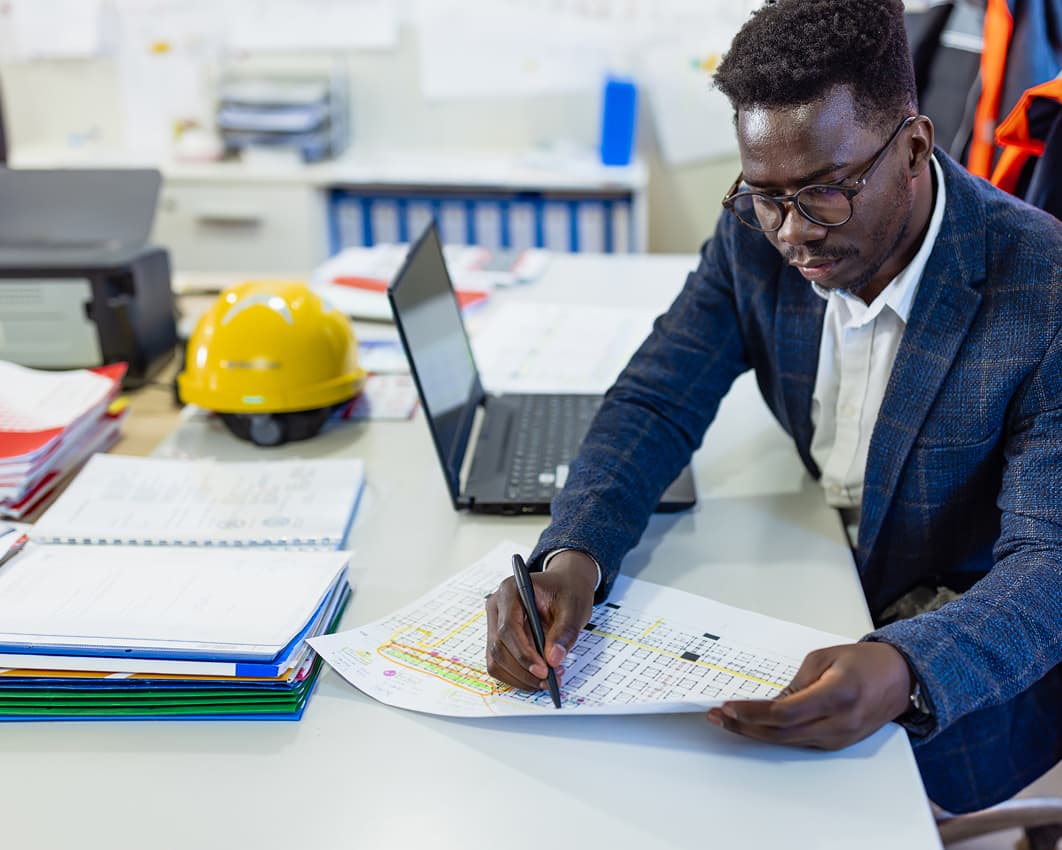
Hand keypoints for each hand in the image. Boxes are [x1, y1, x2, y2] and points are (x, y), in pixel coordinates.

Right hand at [485, 551, 597, 690]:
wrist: (564, 584)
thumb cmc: (567, 590)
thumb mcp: (574, 606)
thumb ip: (565, 631)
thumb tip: (553, 659)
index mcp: (511, 590)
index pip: (508, 627)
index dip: (524, 653)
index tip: (543, 670)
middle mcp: (497, 606)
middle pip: (499, 647)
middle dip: (524, 669)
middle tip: (550, 680)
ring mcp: (494, 623)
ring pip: (496, 660)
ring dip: (520, 677)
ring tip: (548, 680)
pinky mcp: (498, 639)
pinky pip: (500, 664)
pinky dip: (518, 676)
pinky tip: (538, 677)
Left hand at [705, 642, 912, 749]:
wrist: (899, 678)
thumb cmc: (863, 662)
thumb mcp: (824, 658)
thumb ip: (795, 682)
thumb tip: (767, 702)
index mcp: (837, 695)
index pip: (785, 713)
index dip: (753, 713)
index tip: (729, 706)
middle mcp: (839, 722)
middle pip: (782, 733)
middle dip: (745, 726)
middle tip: (718, 715)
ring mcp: (840, 738)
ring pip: (788, 742)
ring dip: (755, 733)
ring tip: (727, 720)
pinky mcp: (837, 744)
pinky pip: (799, 742)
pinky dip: (774, 735)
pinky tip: (754, 726)